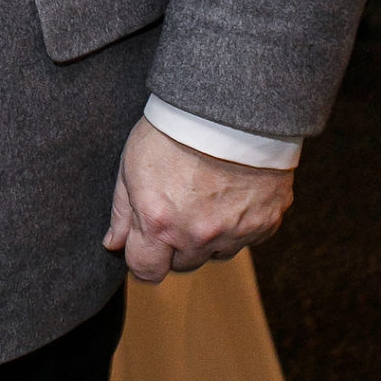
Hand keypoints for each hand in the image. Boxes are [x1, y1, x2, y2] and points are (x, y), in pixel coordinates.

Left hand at [104, 114, 292, 283]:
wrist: (229, 108)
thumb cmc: (174, 130)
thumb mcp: (132, 165)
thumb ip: (122, 212)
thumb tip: (114, 244)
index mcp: (160, 224)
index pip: (146, 271)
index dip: (143, 258)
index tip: (145, 244)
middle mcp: (198, 236)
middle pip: (182, 264)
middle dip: (175, 244)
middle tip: (177, 206)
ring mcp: (235, 232)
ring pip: (215, 253)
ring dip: (208, 236)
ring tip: (206, 195)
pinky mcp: (265, 223)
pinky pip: (246, 238)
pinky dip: (238, 223)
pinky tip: (231, 193)